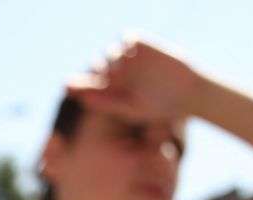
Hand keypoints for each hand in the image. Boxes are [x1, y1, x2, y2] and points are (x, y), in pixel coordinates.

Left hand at [66, 34, 204, 120]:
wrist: (187, 93)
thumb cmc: (156, 107)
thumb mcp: (128, 108)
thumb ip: (104, 102)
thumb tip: (80, 100)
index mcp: (110, 88)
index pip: (88, 84)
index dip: (77, 85)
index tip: (66, 87)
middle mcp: (116, 72)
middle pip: (97, 65)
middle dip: (96, 72)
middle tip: (100, 79)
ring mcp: (128, 57)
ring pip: (110, 53)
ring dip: (111, 60)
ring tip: (116, 71)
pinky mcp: (142, 44)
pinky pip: (127, 38)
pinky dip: (125, 44)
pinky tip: (128, 54)